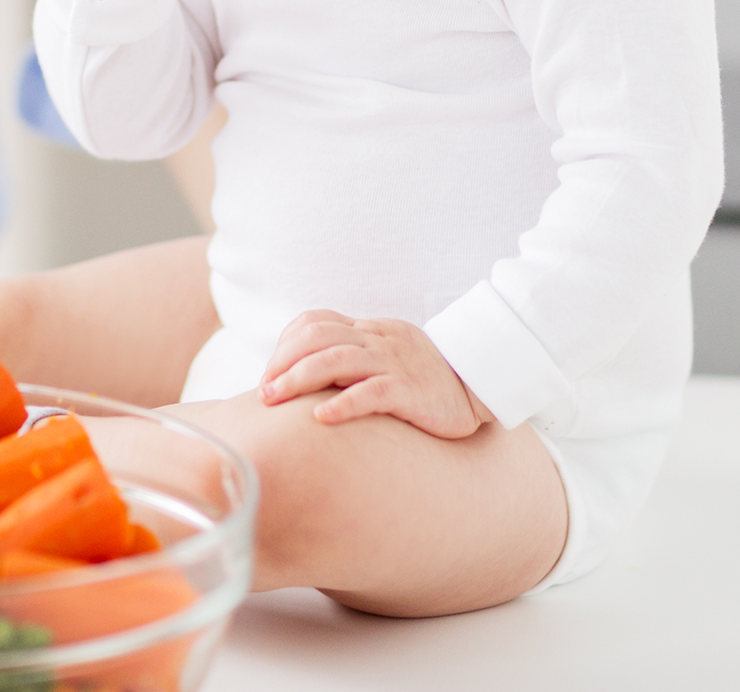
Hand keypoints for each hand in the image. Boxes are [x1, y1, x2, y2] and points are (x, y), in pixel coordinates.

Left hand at [259, 311, 493, 438]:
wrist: (477, 386)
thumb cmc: (424, 379)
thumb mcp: (385, 356)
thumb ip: (351, 358)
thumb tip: (302, 376)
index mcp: (369, 330)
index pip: (315, 322)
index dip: (285, 345)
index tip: (269, 375)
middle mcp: (377, 341)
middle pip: (316, 338)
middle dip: (281, 363)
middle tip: (262, 393)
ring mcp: (393, 363)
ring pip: (335, 360)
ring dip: (297, 379)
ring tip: (273, 399)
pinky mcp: (410, 391)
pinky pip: (371, 392)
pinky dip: (342, 404)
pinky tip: (321, 417)